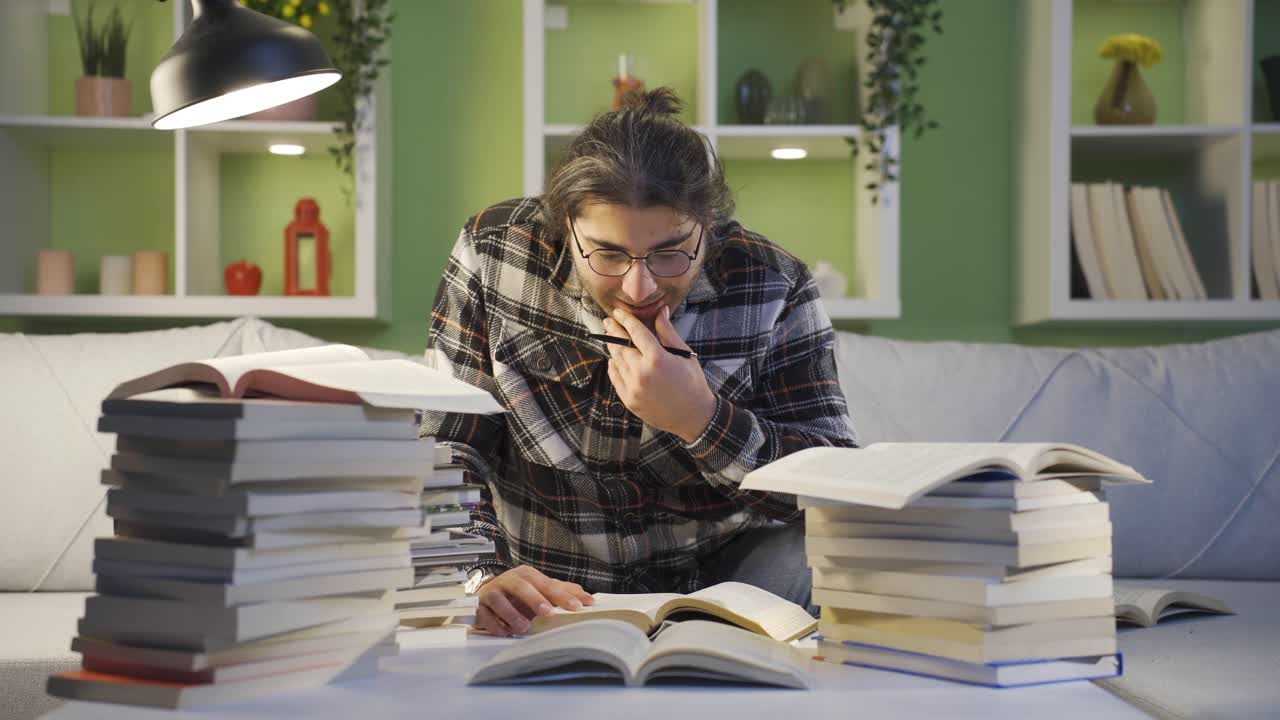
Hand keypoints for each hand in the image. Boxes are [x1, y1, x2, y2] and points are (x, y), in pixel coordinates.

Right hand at [474, 565, 593, 636]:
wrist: (487, 596)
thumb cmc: (518, 594)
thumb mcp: (540, 590)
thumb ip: (562, 592)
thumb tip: (587, 597)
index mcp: (527, 575)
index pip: (547, 584)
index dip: (563, 595)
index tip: (577, 606)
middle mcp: (508, 580)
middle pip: (522, 587)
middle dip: (535, 600)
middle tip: (548, 613)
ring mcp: (492, 593)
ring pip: (499, 600)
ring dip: (512, 614)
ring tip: (524, 627)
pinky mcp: (479, 608)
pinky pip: (485, 616)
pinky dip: (495, 625)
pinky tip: (505, 632)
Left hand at [605, 305, 715, 442]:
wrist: (693, 416)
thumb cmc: (692, 382)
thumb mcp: (684, 354)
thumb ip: (667, 331)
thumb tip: (661, 310)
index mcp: (657, 359)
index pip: (635, 332)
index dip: (625, 319)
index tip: (618, 312)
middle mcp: (642, 373)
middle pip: (621, 345)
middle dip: (613, 331)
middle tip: (608, 321)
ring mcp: (633, 388)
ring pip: (616, 361)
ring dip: (613, 348)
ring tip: (611, 338)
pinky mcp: (629, 400)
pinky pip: (615, 378)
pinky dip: (613, 366)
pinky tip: (614, 360)